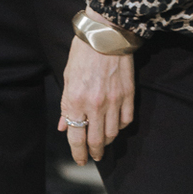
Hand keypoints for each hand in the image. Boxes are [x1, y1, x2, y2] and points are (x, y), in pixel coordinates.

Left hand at [60, 24, 134, 164]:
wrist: (105, 33)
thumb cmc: (82, 53)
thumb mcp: (67, 78)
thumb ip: (66, 106)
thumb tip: (64, 126)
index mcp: (76, 100)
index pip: (76, 137)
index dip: (78, 153)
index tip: (80, 160)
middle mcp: (95, 104)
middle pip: (97, 140)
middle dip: (94, 153)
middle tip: (93, 157)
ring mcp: (114, 100)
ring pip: (113, 133)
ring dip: (108, 141)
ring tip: (103, 141)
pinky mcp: (128, 94)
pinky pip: (126, 119)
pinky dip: (121, 126)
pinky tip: (115, 125)